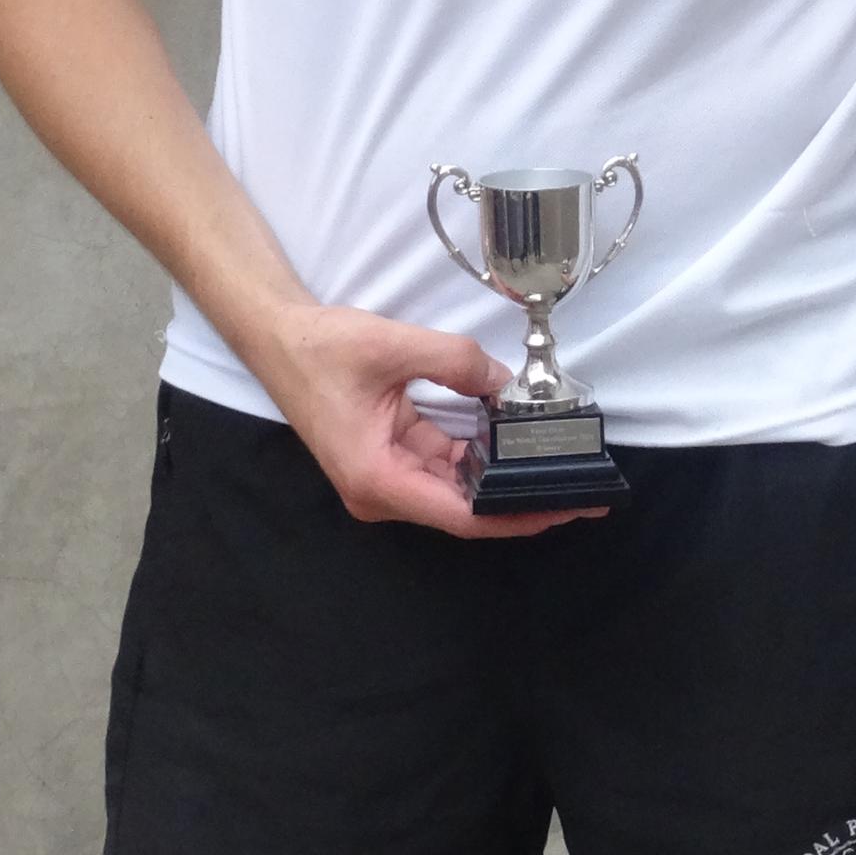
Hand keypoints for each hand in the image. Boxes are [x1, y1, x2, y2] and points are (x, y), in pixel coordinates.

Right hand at [259, 301, 597, 538]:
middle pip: (464, 508)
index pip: (462, 515)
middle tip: (577, 485)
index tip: (562, 509)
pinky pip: (443, 466)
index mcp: (377, 478)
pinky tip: (512, 441)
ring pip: (456, 487)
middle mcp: (381, 492)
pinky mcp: (390, 461)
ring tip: (555, 462)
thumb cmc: (320, 349)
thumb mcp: (393, 346)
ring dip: (500, 474)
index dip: (517, 515)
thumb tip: (505, 382)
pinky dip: (477, 455)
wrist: (278, 339)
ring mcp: (385, 479)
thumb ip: (456, 362)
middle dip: (519, 496)